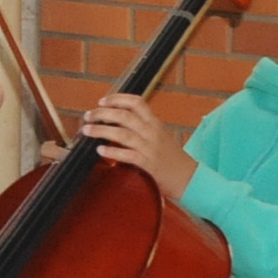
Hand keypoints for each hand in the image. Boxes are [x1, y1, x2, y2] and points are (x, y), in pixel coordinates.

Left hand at [78, 92, 195, 200]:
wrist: (190, 178)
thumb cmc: (170, 158)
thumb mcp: (158, 136)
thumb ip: (140, 128)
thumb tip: (114, 120)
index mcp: (154, 124)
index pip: (137, 103)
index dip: (118, 99)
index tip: (102, 101)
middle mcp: (152, 132)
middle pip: (125, 116)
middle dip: (102, 113)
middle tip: (88, 116)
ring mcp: (151, 148)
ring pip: (123, 134)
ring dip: (101, 130)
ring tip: (87, 130)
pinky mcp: (149, 164)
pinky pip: (129, 155)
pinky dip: (113, 152)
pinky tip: (100, 150)